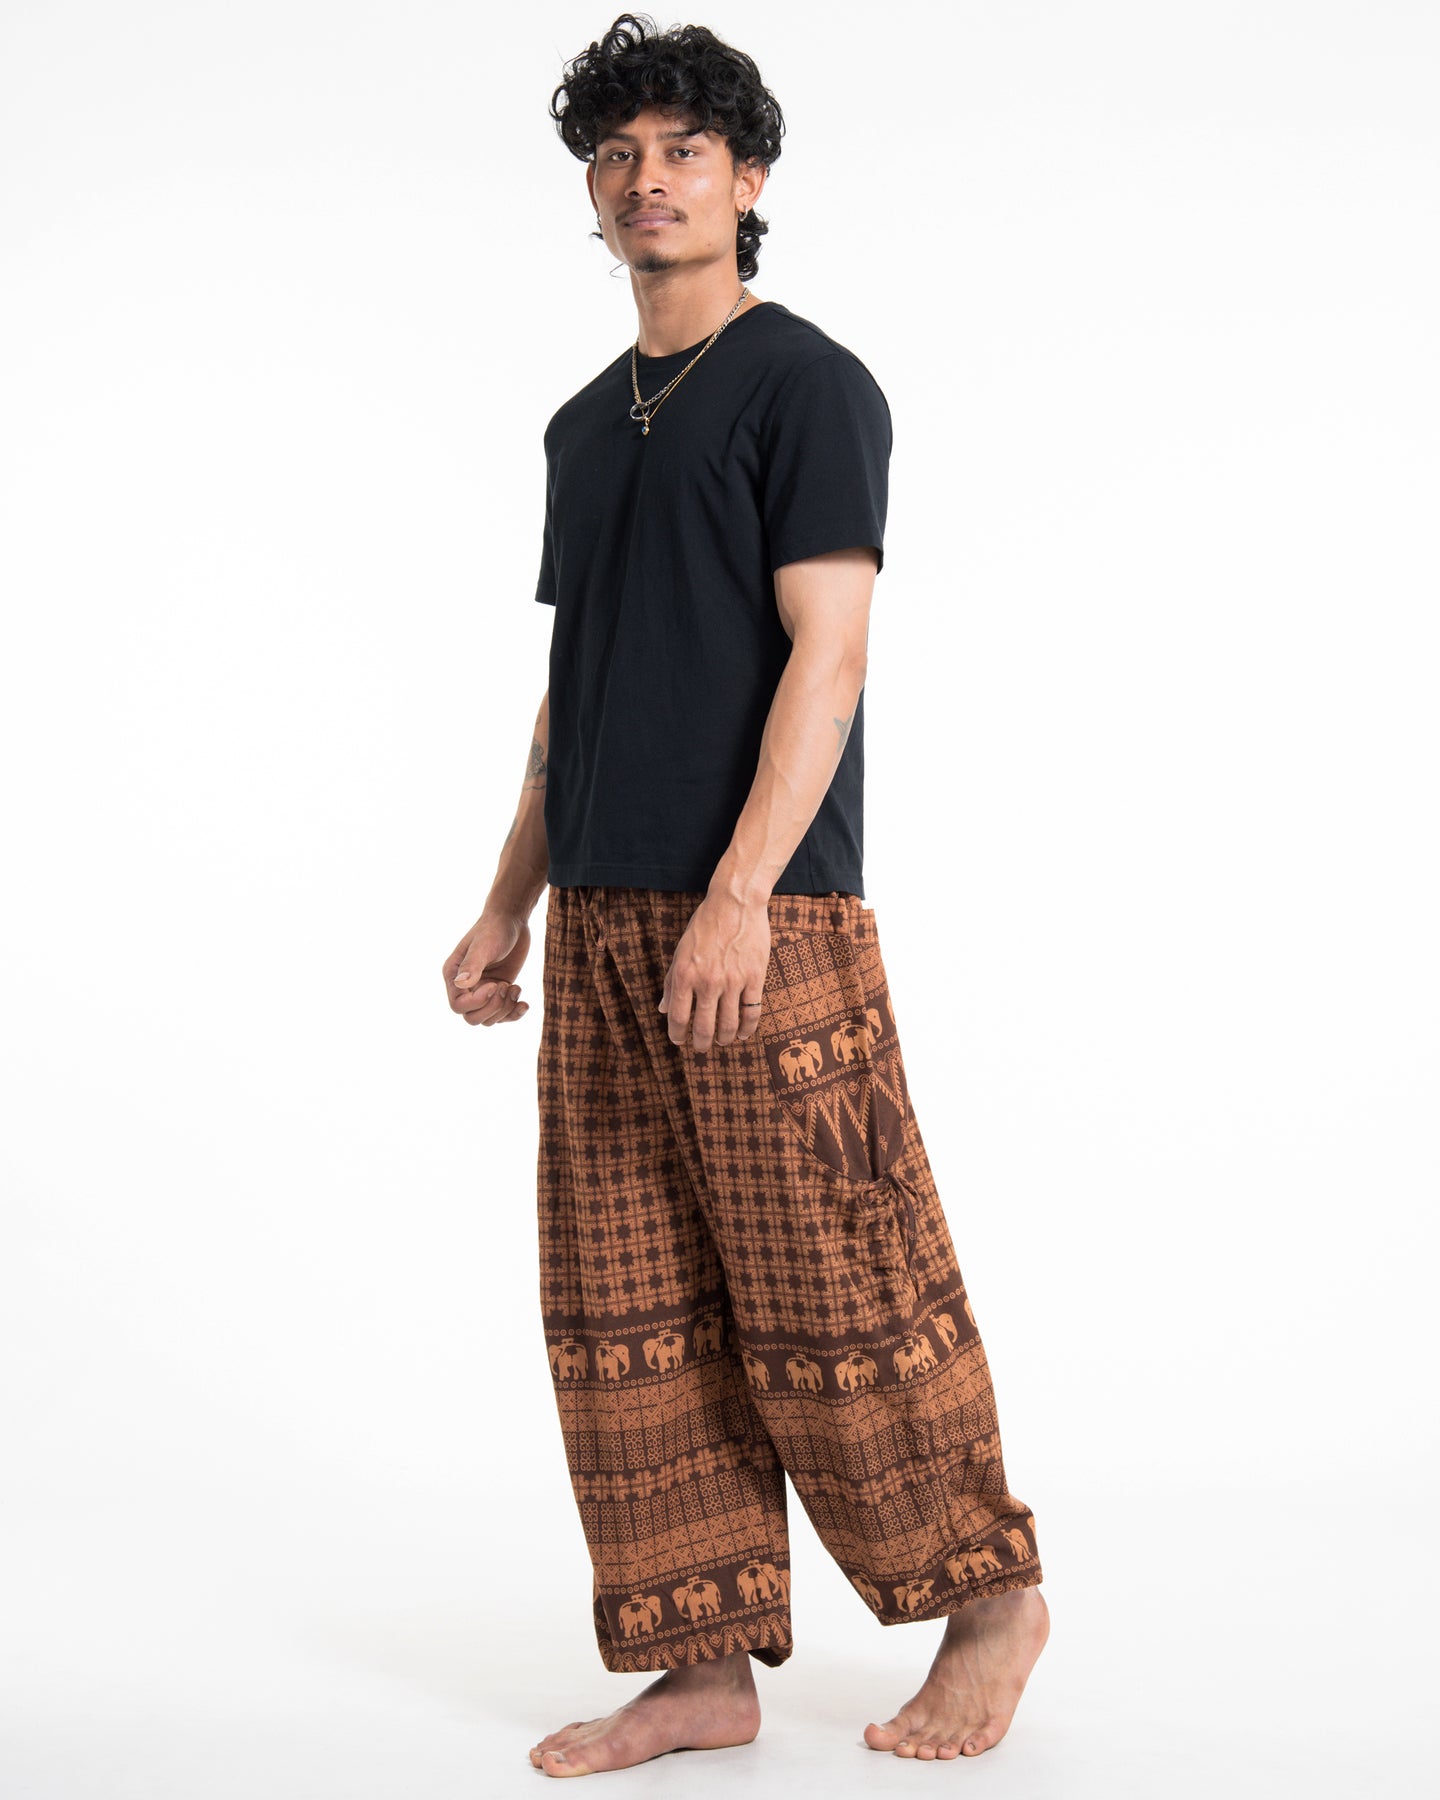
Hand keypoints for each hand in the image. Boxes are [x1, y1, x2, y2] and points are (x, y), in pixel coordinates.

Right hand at [444, 910, 531, 1026]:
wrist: (512, 920)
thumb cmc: (494, 929)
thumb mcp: (484, 946)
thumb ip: (472, 965)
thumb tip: (461, 984)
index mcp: (453, 975)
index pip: (459, 1006)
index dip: (478, 1002)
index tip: (496, 984)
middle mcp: (465, 987)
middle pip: (472, 1018)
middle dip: (493, 1008)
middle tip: (506, 986)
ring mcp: (482, 990)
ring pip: (489, 1020)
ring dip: (505, 1009)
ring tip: (516, 987)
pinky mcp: (499, 991)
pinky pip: (503, 1015)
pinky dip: (514, 1014)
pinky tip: (524, 1003)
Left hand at [659, 893, 769, 1052]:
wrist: (735, 903)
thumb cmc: (704, 925)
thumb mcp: (681, 951)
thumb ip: (671, 981)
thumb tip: (662, 1008)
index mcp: (685, 974)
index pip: (678, 1017)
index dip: (677, 1035)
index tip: (679, 1041)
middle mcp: (707, 981)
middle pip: (703, 1027)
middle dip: (700, 1043)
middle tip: (701, 1048)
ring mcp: (733, 981)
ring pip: (729, 1025)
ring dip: (724, 1039)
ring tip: (723, 1041)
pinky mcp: (755, 978)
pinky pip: (751, 1012)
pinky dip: (747, 1028)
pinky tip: (743, 1033)